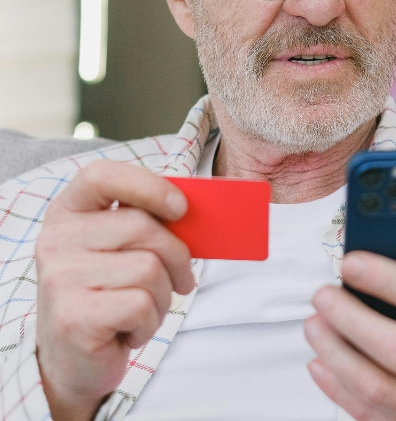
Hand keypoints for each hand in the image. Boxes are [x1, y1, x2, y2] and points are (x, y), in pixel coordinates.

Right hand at [35, 161, 194, 420]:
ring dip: (163, 295)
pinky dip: (150, 321)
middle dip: (177, 257)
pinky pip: (142, 304)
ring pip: (149, 268)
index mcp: (68, 212)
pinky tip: (128, 330)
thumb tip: (198, 208)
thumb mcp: (123, 248)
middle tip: (180, 280)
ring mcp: (60, 279)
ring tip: (143, 308)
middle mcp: (56, 240)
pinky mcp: (73, 317)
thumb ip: (149, 221)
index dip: (147, 186)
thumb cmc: (110, 293)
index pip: (102, 176)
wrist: (76, 360)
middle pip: (143, 226)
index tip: (180, 207)